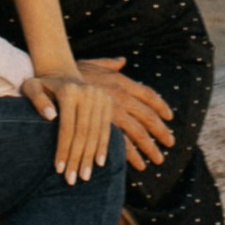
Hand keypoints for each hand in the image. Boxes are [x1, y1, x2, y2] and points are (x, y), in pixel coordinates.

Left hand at [21, 68, 116, 183]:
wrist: (62, 71)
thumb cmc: (42, 86)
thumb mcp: (32, 87)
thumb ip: (37, 100)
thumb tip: (50, 116)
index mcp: (69, 90)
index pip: (67, 126)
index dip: (64, 149)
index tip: (59, 169)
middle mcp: (87, 92)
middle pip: (83, 132)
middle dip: (78, 158)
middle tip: (72, 180)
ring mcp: (100, 96)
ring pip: (96, 132)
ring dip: (90, 156)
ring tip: (84, 177)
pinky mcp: (108, 101)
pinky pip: (106, 128)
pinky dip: (103, 146)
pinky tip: (99, 163)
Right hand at [77, 55, 173, 170]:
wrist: (53, 79)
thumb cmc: (72, 73)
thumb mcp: (94, 64)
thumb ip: (109, 64)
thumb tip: (122, 60)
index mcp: (122, 82)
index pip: (148, 94)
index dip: (161, 106)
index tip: (170, 117)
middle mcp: (121, 96)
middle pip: (147, 117)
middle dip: (160, 132)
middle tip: (169, 145)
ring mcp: (112, 110)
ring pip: (137, 132)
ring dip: (148, 148)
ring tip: (155, 162)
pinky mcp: (102, 124)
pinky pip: (120, 142)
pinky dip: (129, 155)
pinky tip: (136, 164)